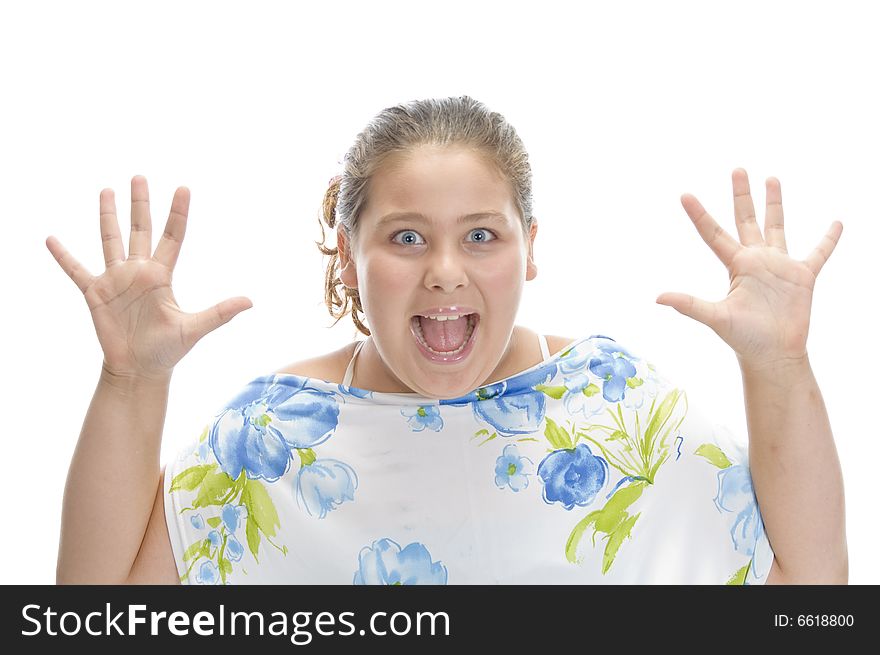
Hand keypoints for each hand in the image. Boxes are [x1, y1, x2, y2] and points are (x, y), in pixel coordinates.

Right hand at [46, 175, 252, 379]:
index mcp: (162, 275)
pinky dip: (64, 256)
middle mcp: (139, 272)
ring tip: (106, 190)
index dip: (177, 213)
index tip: (183, 188)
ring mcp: (116, 280)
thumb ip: (220, 313)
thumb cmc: (167, 350)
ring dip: (107, 216)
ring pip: (110, 240)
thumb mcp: (195, 329)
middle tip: (139, 177)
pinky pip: (77, 270)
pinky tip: (51, 239)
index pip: (172, 237)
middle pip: (140, 230)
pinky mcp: (96, 293)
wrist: (139, 370)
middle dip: (140, 203)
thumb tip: (250, 301)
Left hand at [655, 168, 841, 369]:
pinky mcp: (803, 276)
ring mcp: (780, 266)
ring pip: (777, 226)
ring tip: (771, 178)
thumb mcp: (715, 317)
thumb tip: (658, 297)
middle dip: (742, 195)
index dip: (699, 215)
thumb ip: (689, 304)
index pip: (713, 234)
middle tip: (737, 169)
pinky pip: (818, 253)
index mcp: (736, 265)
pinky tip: (837, 223)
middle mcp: (756, 260)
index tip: (684, 194)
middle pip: (746, 219)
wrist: (773, 355)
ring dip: (775, 203)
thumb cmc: (743, 339)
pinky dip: (828, 239)